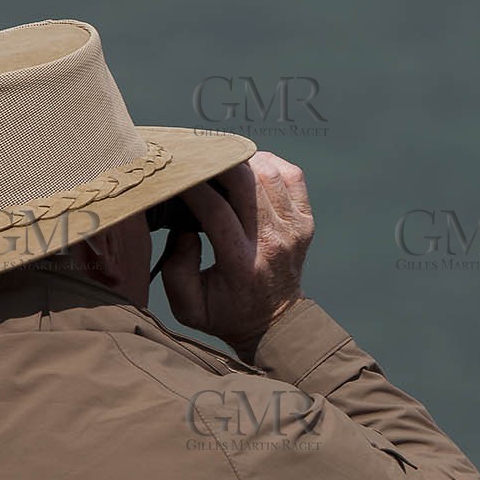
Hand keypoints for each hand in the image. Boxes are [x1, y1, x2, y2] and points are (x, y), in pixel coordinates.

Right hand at [159, 151, 313, 354]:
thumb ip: (176, 268)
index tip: (175, 172)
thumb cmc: (226, 313)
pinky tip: (250, 167)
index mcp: (241, 262)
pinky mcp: (305, 222)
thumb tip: (183, 226)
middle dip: (216, 162)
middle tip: (196, 157)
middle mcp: (272, 242)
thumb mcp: (189, 306)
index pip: (216, 209)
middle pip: (245, 183)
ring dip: (242, 160)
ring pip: (269, 173)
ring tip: (220, 161)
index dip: (193, 185)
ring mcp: (293, 229)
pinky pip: (292, 176)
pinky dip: (270, 164)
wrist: (276, 322)